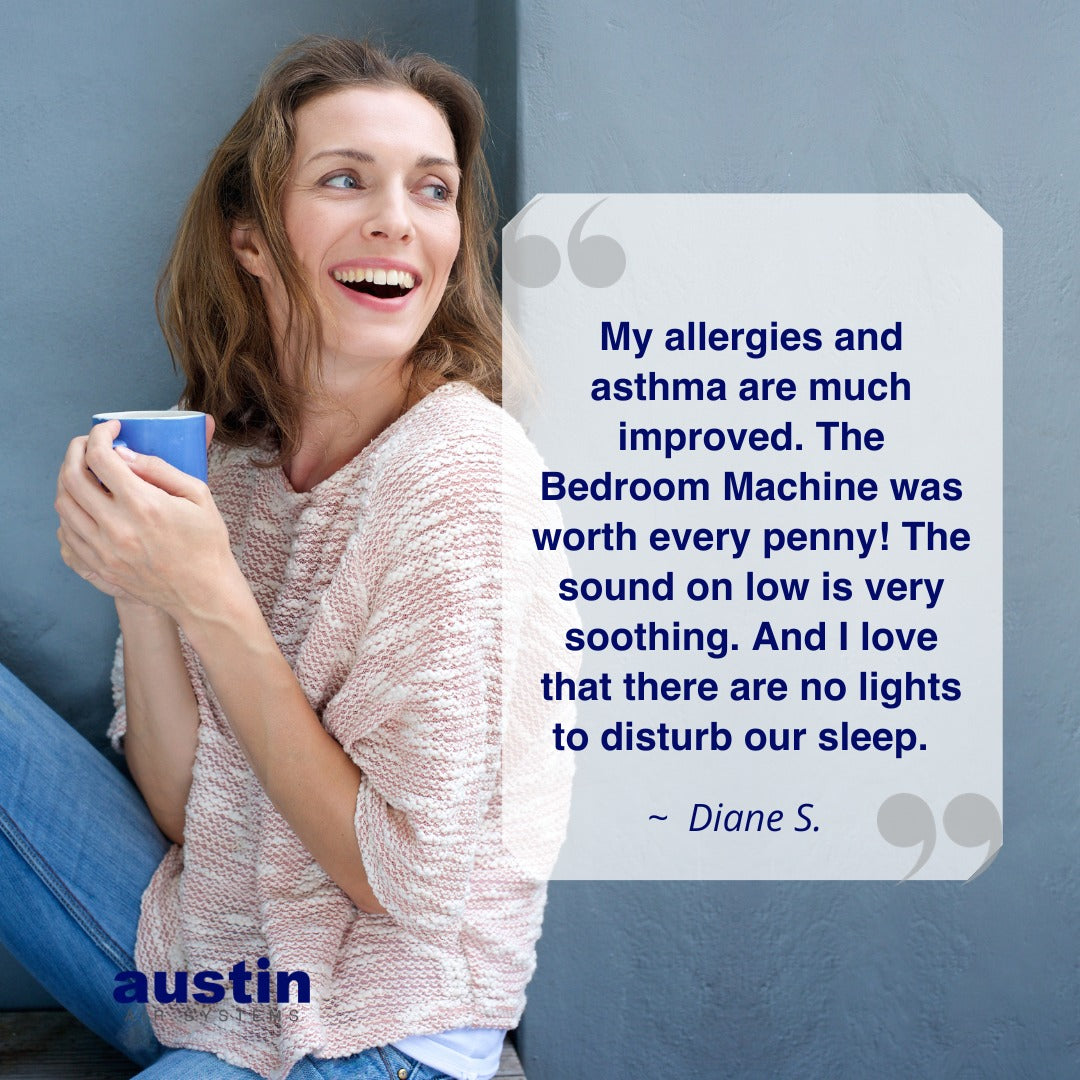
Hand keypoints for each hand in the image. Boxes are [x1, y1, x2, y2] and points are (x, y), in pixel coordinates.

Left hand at [55, 417, 235, 619]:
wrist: (204, 593)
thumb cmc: (206, 544)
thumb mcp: (198, 496)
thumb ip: (160, 470)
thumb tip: (124, 454)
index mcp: (144, 505)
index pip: (100, 458)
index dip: (100, 434)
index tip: (110, 429)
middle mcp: (117, 527)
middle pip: (71, 477)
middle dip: (76, 451)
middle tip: (89, 444)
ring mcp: (103, 550)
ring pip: (63, 505)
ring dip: (68, 480)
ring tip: (85, 472)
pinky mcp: (99, 566)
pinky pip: (67, 533)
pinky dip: (70, 511)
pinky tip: (84, 504)